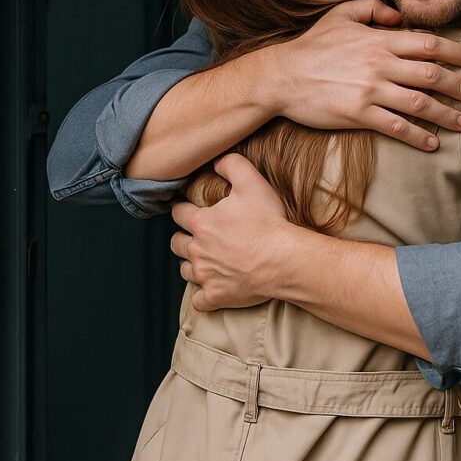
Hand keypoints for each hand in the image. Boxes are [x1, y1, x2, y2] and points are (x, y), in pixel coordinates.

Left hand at [170, 154, 294, 310]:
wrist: (284, 259)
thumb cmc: (269, 221)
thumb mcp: (252, 182)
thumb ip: (231, 164)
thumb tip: (216, 160)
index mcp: (202, 223)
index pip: (179, 213)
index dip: (182, 209)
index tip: (186, 208)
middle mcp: (197, 250)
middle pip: (176, 243)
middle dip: (183, 238)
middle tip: (196, 235)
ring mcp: (206, 275)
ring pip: (185, 270)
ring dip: (191, 264)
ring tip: (203, 260)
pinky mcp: (216, 296)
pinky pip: (199, 300)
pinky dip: (202, 295)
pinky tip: (210, 289)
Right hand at [266, 0, 460, 150]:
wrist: (281, 76)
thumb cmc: (312, 46)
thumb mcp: (340, 14)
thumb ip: (372, 7)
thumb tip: (398, 16)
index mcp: (379, 40)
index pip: (428, 44)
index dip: (456, 52)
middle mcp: (380, 65)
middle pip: (432, 75)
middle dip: (460, 86)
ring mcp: (370, 91)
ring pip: (420, 103)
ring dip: (447, 114)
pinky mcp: (358, 114)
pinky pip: (395, 127)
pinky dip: (417, 136)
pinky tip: (432, 143)